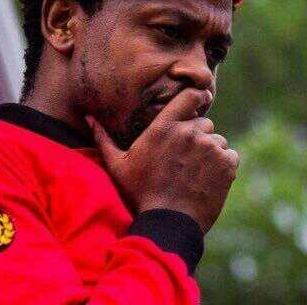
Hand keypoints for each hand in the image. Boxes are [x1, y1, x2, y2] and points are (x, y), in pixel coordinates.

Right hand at [86, 88, 239, 234]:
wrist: (167, 223)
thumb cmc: (140, 193)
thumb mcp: (118, 165)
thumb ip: (103, 138)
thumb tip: (88, 118)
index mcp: (164, 127)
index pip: (190, 95)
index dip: (196, 96)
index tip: (198, 102)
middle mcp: (189, 132)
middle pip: (204, 122)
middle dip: (197, 135)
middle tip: (185, 157)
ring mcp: (210, 148)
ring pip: (218, 141)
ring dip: (210, 152)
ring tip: (194, 172)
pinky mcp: (226, 165)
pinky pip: (230, 156)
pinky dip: (223, 165)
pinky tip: (207, 179)